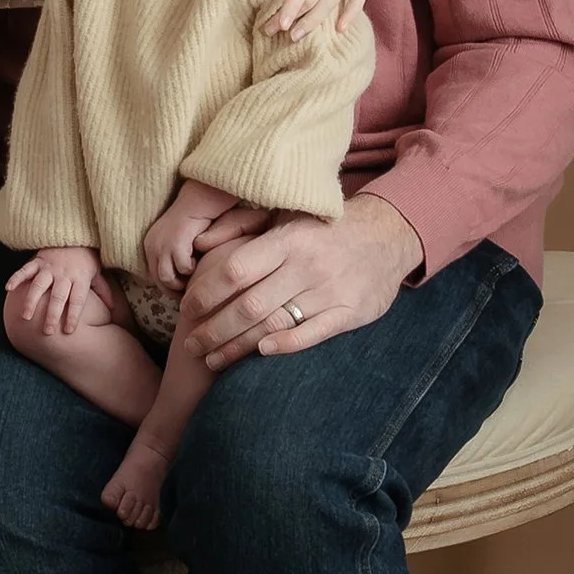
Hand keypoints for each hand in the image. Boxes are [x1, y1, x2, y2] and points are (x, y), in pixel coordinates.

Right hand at [3, 245, 107, 336]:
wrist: (74, 231)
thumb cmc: (86, 256)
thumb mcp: (97, 272)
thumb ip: (103, 290)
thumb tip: (115, 310)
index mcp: (80, 278)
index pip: (77, 301)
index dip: (73, 316)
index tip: (69, 331)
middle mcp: (64, 274)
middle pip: (58, 297)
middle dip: (52, 315)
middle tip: (47, 332)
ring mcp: (49, 267)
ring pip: (39, 285)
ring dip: (32, 301)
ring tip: (26, 316)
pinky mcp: (38, 260)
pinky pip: (25, 269)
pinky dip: (16, 277)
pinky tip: (8, 288)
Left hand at [141, 180, 248, 288]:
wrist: (200, 198)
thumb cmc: (196, 220)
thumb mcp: (180, 240)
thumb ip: (176, 258)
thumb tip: (181, 281)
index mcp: (151, 245)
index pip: (154, 276)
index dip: (170, 288)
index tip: (185, 293)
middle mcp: (152, 245)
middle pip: (159, 281)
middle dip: (176, 290)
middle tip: (193, 292)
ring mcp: (162, 245)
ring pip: (167, 279)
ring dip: (183, 281)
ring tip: (197, 275)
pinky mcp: (175, 243)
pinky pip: (183, 269)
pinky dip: (193, 269)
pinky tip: (202, 260)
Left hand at [175, 194, 423, 371]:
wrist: (387, 233)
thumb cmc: (323, 226)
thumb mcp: (285, 213)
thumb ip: (241, 227)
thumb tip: (198, 244)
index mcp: (287, 239)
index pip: (236, 270)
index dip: (206, 293)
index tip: (186, 309)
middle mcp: (306, 265)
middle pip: (249, 305)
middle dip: (214, 330)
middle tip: (190, 345)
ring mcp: (329, 290)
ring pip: (275, 324)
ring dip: (239, 347)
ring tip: (213, 360)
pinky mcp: (350, 311)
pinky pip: (313, 334)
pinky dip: (286, 345)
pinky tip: (261, 354)